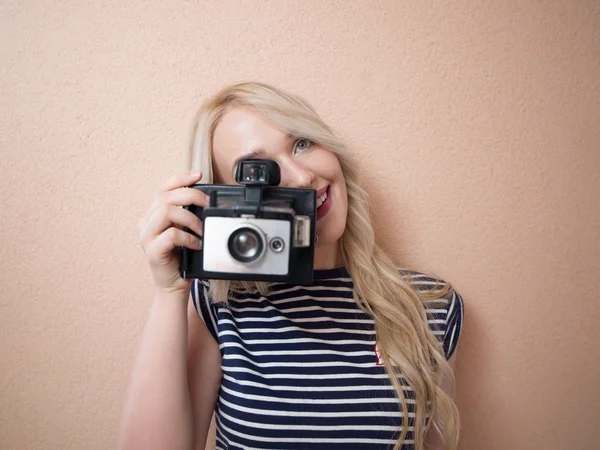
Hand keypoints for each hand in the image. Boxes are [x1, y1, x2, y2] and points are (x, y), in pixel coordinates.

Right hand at [137, 171, 208, 295]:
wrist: (173, 285)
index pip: (162, 188)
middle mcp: (146, 223)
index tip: (198, 175)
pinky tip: (196, 244)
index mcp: (152, 215)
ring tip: (201, 230)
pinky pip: (171, 235)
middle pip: (166, 197)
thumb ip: (187, 214)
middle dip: (191, 196)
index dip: (180, 178)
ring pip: (167, 212)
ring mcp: (146, 237)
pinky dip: (188, 237)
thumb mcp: (184, 231)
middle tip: (207, 205)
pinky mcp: (152, 251)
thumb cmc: (181, 258)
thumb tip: (204, 198)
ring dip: (190, 218)